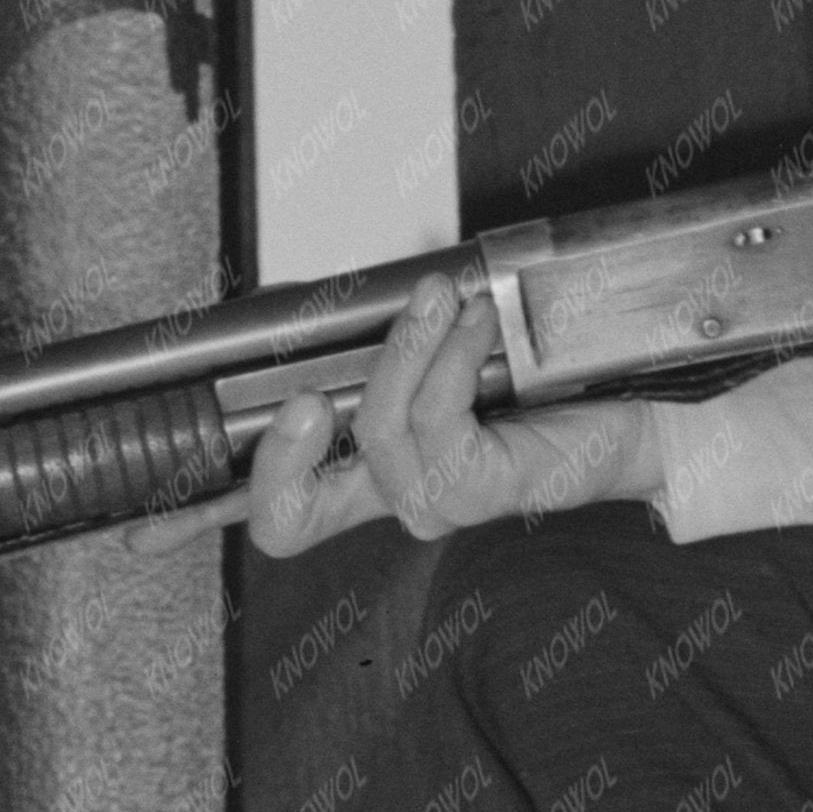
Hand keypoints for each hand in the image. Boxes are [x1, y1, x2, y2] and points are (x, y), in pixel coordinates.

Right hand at [240, 275, 672, 556]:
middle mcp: (396, 499)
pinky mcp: (479, 490)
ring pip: (376, 427)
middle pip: (290, 515)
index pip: (281, 513)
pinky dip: (451, 352)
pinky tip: (477, 319)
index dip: (229, 503)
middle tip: (308, 391)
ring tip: (443, 296)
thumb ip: (384, 343)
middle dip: (285, 447)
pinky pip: (437, 412)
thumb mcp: (440, 355)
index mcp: (372, 475)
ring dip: (406, 346)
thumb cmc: (542, 380)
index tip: (179, 496)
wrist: (633, 408)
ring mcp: (436, 504)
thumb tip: (332, 299)